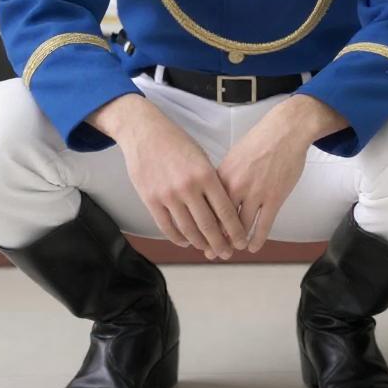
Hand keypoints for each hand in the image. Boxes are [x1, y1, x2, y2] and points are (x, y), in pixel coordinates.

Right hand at [89, 94, 247, 259]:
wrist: (146, 133)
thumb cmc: (178, 143)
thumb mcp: (201, 157)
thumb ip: (211, 181)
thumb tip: (222, 207)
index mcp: (205, 174)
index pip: (224, 209)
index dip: (234, 229)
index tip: (241, 241)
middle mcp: (188, 187)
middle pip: (207, 225)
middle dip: (219, 243)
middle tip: (227, 254)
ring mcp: (168, 196)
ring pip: (187, 229)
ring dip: (200, 243)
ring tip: (208, 249)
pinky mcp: (150, 201)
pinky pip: (167, 227)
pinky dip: (178, 238)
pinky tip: (187, 241)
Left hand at [217, 94, 347, 252]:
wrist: (286, 130)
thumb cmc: (261, 141)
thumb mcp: (234, 156)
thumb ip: (224, 177)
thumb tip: (216, 195)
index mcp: (221, 176)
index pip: (206, 208)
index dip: (203, 226)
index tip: (201, 237)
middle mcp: (235, 186)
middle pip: (220, 222)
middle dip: (216, 240)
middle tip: (215, 252)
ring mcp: (256, 193)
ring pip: (240, 227)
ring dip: (236, 242)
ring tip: (234, 249)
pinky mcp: (274, 197)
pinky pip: (263, 225)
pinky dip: (257, 239)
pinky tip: (253, 246)